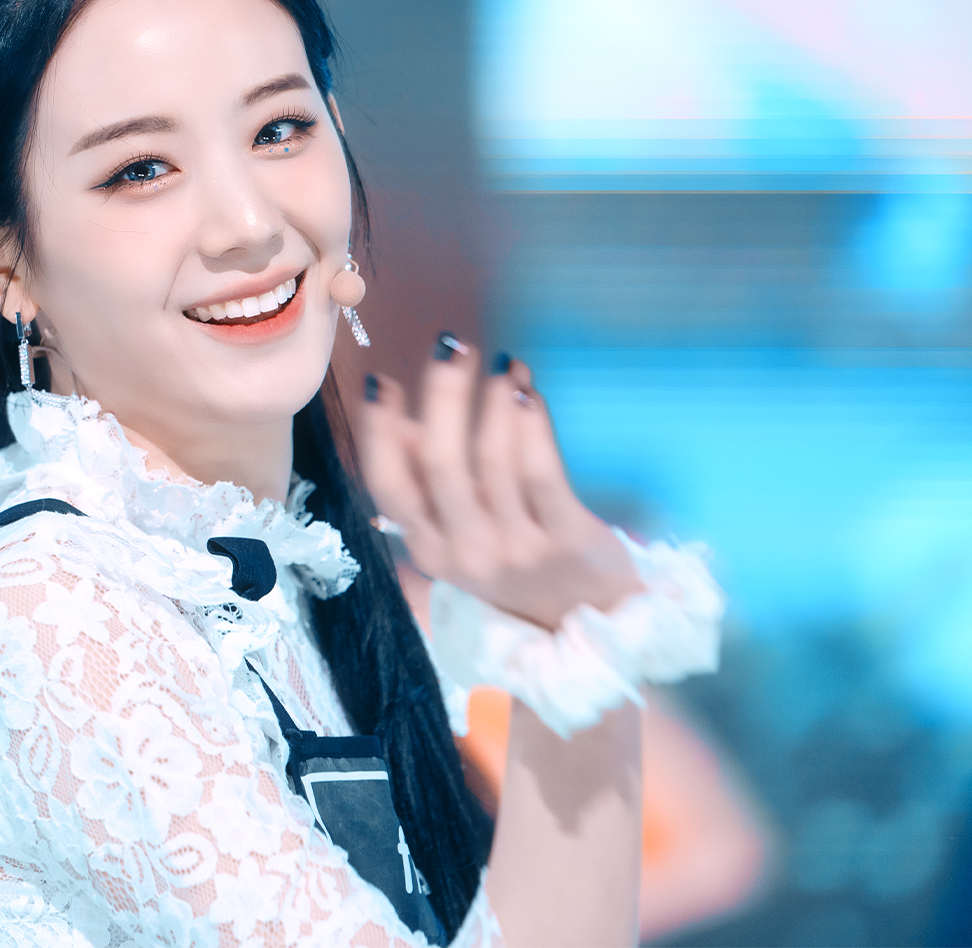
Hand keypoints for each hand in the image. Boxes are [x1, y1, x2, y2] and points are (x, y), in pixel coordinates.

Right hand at [359, 336, 641, 629]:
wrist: (591, 623)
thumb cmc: (517, 562)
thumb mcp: (460, 532)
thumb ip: (427, 479)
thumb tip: (396, 417)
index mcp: (430, 549)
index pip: (389, 487)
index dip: (380, 432)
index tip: (382, 382)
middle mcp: (467, 553)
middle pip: (442, 464)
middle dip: (442, 396)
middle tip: (450, 347)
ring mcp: (518, 550)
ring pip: (494, 461)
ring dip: (492, 401)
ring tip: (500, 363)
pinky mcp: (567, 541)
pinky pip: (543, 472)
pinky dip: (531, 422)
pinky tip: (526, 390)